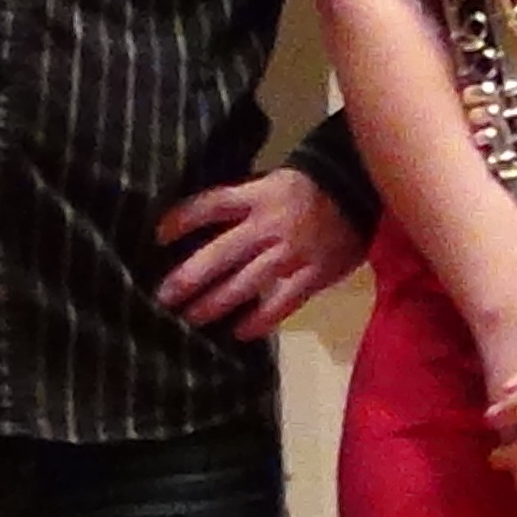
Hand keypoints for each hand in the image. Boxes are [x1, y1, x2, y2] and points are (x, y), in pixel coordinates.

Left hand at [154, 169, 365, 338]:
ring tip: (191, 319)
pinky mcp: (313, 275)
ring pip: (246, 283)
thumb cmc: (308, 187)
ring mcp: (292, 253)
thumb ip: (243, 204)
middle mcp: (270, 225)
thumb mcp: (272, 183)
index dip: (183, 219)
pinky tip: (239, 333)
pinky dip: (259, 320)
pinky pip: (282, 304)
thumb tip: (201, 226)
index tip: (157, 236)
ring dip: (215, 303)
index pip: (212, 204)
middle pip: (222, 252)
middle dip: (190, 277)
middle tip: (163, 296)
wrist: (359, 189)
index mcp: (259, 196)